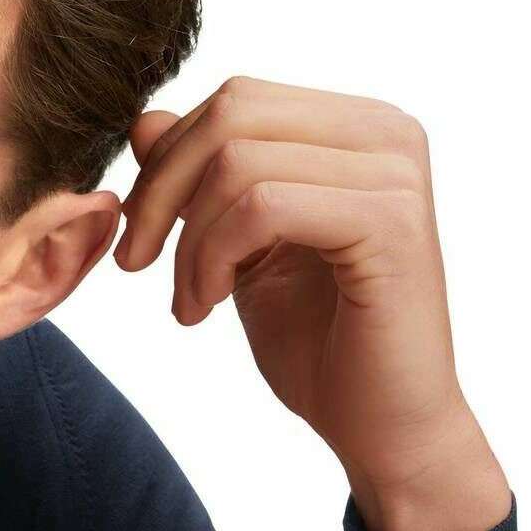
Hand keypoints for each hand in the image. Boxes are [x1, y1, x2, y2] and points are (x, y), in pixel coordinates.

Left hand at [115, 75, 511, 530]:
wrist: (383, 429)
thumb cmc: (318, 345)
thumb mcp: (237, 251)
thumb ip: (200, 183)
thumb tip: (143, 123)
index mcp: (355, 129)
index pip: (234, 101)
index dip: (166, 164)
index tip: (138, 239)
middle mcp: (385, 133)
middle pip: (231, 114)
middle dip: (161, 192)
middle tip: (136, 264)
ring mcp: (394, 173)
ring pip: (238, 162)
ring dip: (188, 242)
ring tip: (188, 303)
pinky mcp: (389, 222)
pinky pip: (264, 206)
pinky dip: (212, 259)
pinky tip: (206, 310)